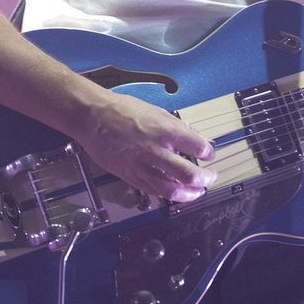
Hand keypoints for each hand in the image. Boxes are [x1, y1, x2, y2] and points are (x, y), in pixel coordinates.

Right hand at [77, 93, 217, 202]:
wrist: (93, 118)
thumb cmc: (123, 110)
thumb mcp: (157, 111)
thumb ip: (177, 126)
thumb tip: (194, 135)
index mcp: (166, 131)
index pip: (198, 147)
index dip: (208, 153)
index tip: (209, 154)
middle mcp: (157, 151)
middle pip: (189, 174)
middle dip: (205, 179)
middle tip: (210, 178)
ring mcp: (142, 166)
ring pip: (171, 190)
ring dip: (189, 194)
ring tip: (197, 192)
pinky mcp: (130, 176)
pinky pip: (153, 190)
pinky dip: (168, 194)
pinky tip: (175, 192)